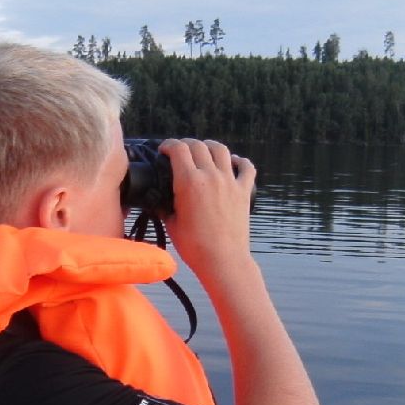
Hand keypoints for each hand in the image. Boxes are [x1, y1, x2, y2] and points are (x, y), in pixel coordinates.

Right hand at [157, 138, 256, 278]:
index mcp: (188, 182)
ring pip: (221, 150)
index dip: (168, 145)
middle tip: (180, 152)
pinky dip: (239, 161)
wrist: (222, 260)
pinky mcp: (243, 191)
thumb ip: (164, 207)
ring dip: (210, 147)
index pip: (178, 149)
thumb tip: (158, 201)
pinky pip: (246, 167)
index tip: (164, 150)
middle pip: (198, 146)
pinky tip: (234, 162)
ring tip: (204, 151)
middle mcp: (210, 176)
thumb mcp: (171, 224)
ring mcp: (229, 181)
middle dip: (186, 144)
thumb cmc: (194, 247)